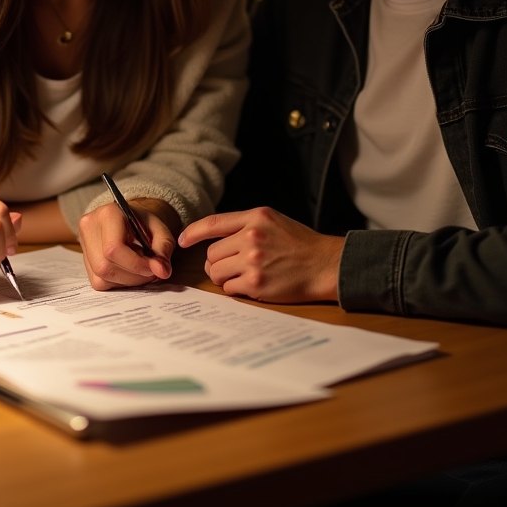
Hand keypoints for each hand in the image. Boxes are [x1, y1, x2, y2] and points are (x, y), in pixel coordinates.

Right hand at [78, 197, 178, 290]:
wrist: (128, 218)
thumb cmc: (144, 223)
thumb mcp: (160, 229)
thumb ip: (163, 248)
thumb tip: (162, 271)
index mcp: (108, 214)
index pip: (114, 248)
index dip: (135, 264)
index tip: (154, 269)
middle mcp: (89, 226)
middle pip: (106, 266)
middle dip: (133, 276)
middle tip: (151, 272)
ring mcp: (84, 243)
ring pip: (101, 276)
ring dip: (127, 280)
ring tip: (142, 270)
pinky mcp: (84, 259)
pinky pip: (99, 281)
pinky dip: (118, 282)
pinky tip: (129, 272)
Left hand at [178, 207, 343, 303]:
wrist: (324, 265)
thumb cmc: (299, 244)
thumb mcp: (273, 221)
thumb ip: (245, 224)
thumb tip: (215, 236)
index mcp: (256, 217)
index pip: (213, 223)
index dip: (193, 232)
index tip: (182, 240)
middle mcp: (252, 236)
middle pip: (212, 254)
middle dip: (218, 262)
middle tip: (235, 265)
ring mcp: (253, 261)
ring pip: (216, 272)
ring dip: (225, 277)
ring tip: (244, 275)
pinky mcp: (256, 284)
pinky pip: (229, 288)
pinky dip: (236, 289)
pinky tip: (253, 285)